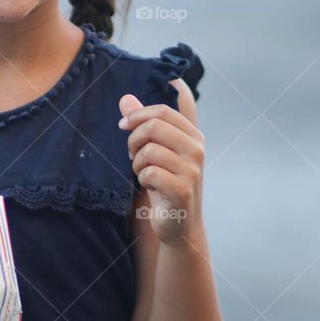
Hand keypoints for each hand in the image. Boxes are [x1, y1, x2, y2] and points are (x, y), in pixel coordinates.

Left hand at [119, 94, 205, 246]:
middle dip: (134, 139)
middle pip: (154, 126)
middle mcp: (197, 150)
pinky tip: (151, 187)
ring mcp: (192, 170)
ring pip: (148, 151)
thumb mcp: (154, 149)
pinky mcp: (183, 190)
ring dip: (137, 163)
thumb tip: (125, 98)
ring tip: (145, 173)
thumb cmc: (165, 181)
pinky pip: (149, 173)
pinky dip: (142, 179)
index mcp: (193, 136)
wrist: (179, 222)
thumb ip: (142, 122)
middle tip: (133, 154)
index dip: (137, 115)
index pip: (162, 111)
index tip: (122, 125)